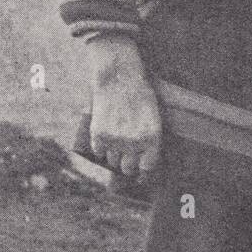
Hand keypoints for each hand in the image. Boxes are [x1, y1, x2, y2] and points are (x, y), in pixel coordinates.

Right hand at [86, 36, 162, 176]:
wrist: (119, 77)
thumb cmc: (139, 94)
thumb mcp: (152, 117)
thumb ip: (149, 139)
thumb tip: (143, 159)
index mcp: (152, 139)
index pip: (147, 168)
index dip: (143, 172)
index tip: (140, 174)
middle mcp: (134, 144)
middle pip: (128, 169)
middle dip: (127, 166)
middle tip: (126, 159)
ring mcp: (115, 141)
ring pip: (113, 161)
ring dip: (114, 155)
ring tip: (116, 141)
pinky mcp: (99, 136)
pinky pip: (99, 152)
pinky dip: (101, 147)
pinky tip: (104, 136)